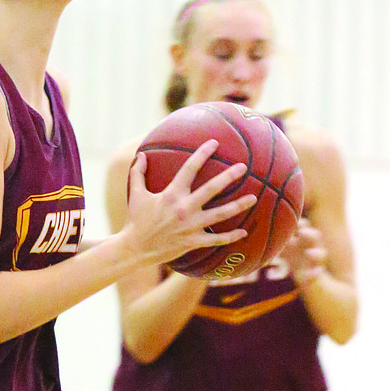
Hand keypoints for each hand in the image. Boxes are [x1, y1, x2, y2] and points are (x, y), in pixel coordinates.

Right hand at [125, 139, 256, 265]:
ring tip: (254, 198)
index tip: (214, 143)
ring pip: (220, 215)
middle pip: (212, 189)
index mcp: (171, 194)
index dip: (202, 154)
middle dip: (229, 176)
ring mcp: (190, 226)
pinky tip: (244, 232)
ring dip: (238, 206)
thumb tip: (141, 155)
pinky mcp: (193, 241)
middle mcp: (184, 208)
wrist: (135, 248)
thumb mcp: (136, 194)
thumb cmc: (136, 220)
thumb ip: (138, 173)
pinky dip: (231, 237)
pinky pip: (216, 239)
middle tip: (244, 167)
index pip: (189, 169)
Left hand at [281, 218, 327, 286]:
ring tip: (309, 253)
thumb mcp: (282, 249)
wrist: (305, 275)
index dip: (300, 223)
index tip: (294, 222)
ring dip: (316, 253)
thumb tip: (256, 239)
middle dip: (309, 233)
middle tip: (302, 232)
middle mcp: (311, 246)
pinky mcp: (316, 271)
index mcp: (302, 238)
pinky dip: (315, 273)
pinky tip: (313, 273)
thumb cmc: (292, 256)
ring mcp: (315, 258)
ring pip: (321, 253)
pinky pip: (318, 272)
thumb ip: (275, 244)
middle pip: (315, 236)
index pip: (304, 226)